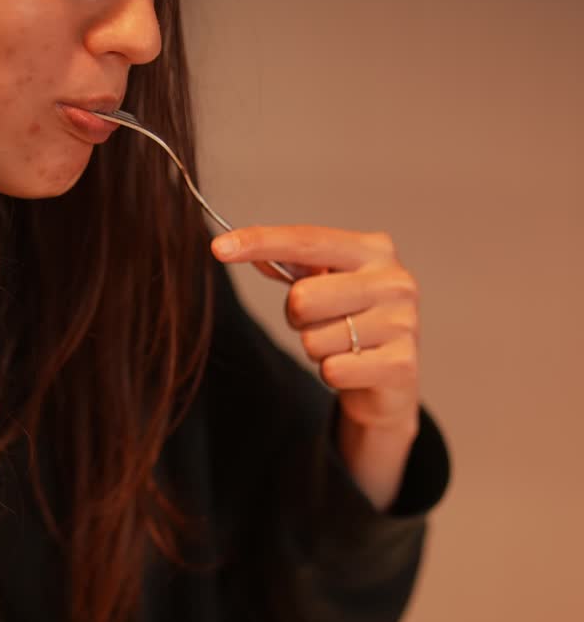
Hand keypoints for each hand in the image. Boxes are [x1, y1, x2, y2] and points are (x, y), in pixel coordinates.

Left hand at [211, 225, 420, 509]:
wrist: (392, 381)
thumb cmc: (353, 325)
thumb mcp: (327, 286)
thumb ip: (291, 265)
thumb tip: (238, 246)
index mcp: (374, 251)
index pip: (306, 240)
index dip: (261, 241)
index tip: (219, 247)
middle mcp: (394, 280)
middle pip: (302, 297)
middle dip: (298, 319)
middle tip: (322, 325)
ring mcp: (402, 322)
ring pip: (314, 339)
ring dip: (317, 350)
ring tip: (343, 348)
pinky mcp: (400, 364)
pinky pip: (332, 370)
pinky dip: (332, 374)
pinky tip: (355, 370)